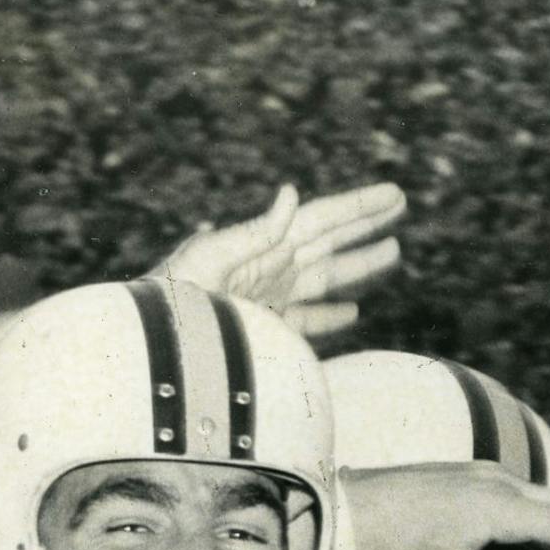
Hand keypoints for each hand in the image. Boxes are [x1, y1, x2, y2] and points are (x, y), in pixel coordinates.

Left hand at [154, 180, 404, 338]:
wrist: (149, 357)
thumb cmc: (169, 307)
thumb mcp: (207, 262)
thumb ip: (253, 233)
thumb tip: (292, 192)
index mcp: (262, 248)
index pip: (320, 219)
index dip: (358, 206)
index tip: (393, 193)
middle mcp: (271, 269)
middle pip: (330, 241)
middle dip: (365, 222)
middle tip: (400, 201)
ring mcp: (270, 301)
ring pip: (328, 279)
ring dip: (360, 264)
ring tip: (394, 250)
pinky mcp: (266, 335)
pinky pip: (308, 322)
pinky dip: (331, 316)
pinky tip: (352, 311)